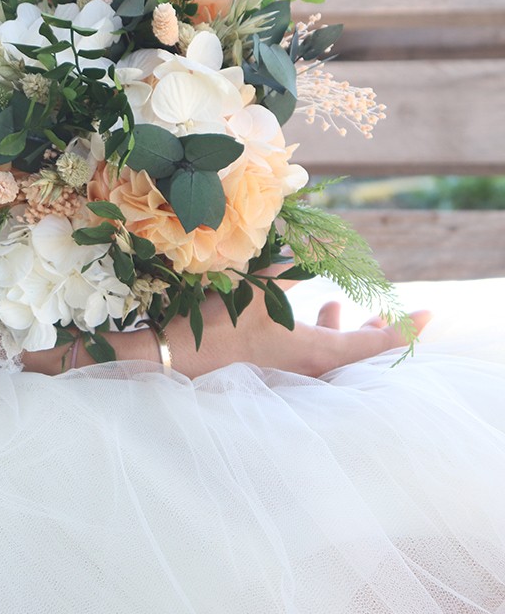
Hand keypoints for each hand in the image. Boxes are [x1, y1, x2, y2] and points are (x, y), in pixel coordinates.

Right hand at [165, 266, 431, 379]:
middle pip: (363, 356)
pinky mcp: (280, 370)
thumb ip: (298, 262)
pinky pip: (318, 357)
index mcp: (320, 353)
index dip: (406, 329)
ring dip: (350, 333)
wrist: (185, 357)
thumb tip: (326, 240)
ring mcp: (297, 374)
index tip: (428, 314)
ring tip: (349, 309)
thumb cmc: (226, 322)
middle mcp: (314, 370)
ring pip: (340, 357)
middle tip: (396, 315)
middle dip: (381, 332)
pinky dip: (325, 335)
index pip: (378, 346)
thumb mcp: (264, 285)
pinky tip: (316, 313)